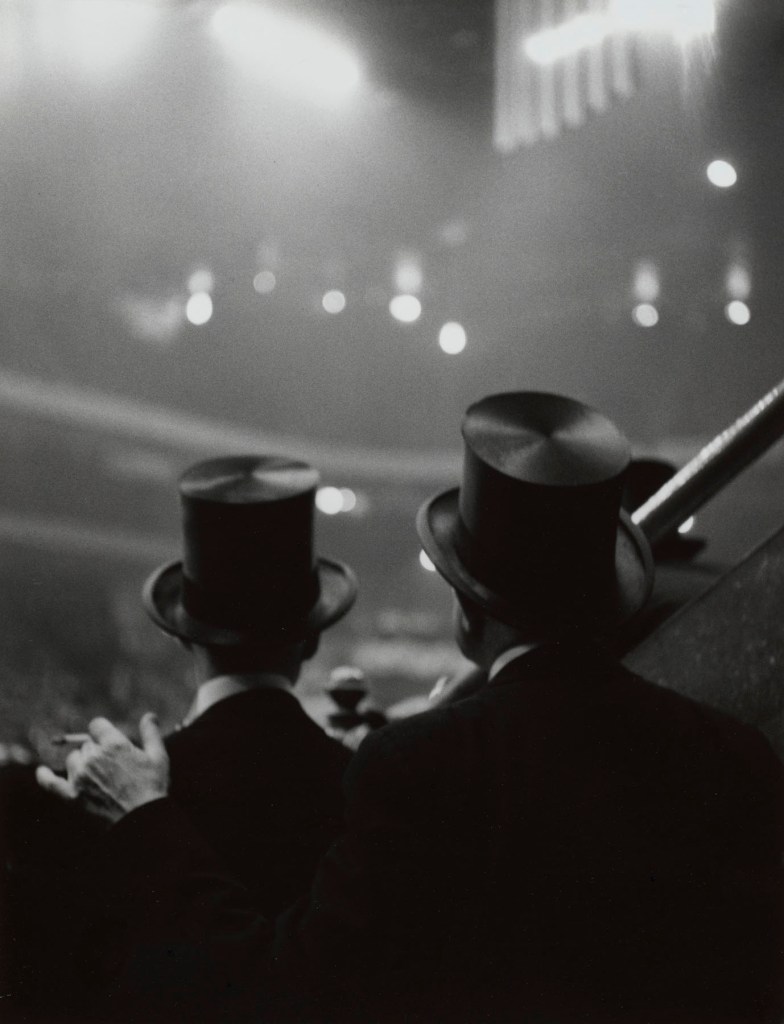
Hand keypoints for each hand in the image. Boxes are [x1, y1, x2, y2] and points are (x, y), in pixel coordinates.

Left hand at [36, 713, 168, 824]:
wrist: (141, 819)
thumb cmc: (152, 787)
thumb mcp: (158, 757)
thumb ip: (151, 733)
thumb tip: (149, 715)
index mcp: (114, 744)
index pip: (96, 725)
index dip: (103, 732)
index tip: (110, 740)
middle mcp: (94, 757)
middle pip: (87, 743)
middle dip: (97, 750)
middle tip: (113, 767)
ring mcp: (81, 776)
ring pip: (74, 760)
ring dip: (82, 763)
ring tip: (99, 777)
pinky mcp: (72, 795)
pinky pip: (51, 783)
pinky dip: (45, 777)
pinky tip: (41, 772)